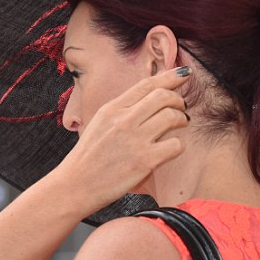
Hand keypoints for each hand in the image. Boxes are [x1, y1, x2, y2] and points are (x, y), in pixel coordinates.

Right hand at [53, 67, 189, 215]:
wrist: (75, 185)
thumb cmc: (88, 158)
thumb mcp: (99, 124)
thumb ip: (121, 111)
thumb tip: (148, 99)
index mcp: (112, 108)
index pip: (147, 84)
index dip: (169, 76)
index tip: (183, 73)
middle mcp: (124, 120)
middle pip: (163, 96)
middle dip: (178, 100)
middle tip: (181, 108)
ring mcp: (135, 140)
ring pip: (173, 117)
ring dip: (182, 119)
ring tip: (180, 125)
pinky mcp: (145, 161)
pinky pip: (175, 145)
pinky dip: (178, 145)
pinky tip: (171, 149)